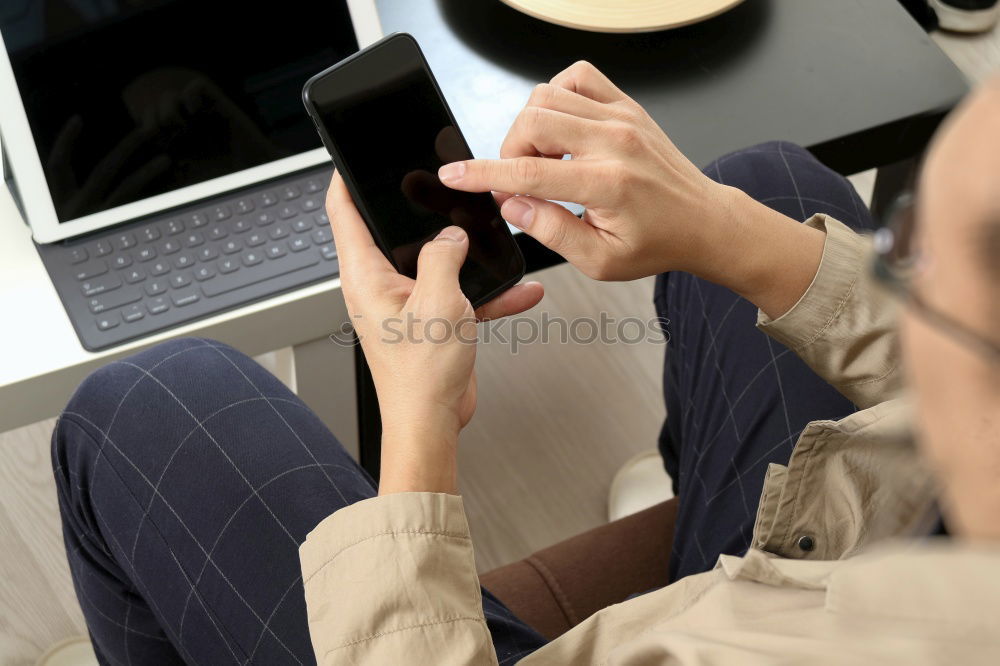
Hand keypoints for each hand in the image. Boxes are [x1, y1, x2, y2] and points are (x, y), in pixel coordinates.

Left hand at [326, 173, 543, 493]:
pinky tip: (520, 289)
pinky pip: (460, 294)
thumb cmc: (420, 375)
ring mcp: (406, 302)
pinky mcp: (431, 320)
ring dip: (465, 253)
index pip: (344, 212)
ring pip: (435, 260)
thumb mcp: (437, 301)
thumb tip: (452, 236)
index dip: (346, 178)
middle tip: (439, 185)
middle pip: (393, 231)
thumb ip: (445, 256)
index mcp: (365, 275)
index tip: (353, 154)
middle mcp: (380, 285)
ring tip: (489, 235)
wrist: (432, 422)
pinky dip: (488, 292)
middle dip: (419, 209)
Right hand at [438, 61, 825, 316]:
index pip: (528, 173)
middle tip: (520, 182)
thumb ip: (550, 230)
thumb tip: (511, 205)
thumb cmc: (656, 243)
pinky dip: (556, 97)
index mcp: (607, 184)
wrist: (703, 222)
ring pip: (548, 95)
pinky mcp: (627, 106)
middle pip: (533, 121)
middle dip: (510, 152)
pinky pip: (577, 77)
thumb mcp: (599, 259)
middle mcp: (614, 142)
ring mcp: (622, 117)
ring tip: (543, 161)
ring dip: (530, 127)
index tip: (455, 174)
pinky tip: (561, 130)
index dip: (482, 174)